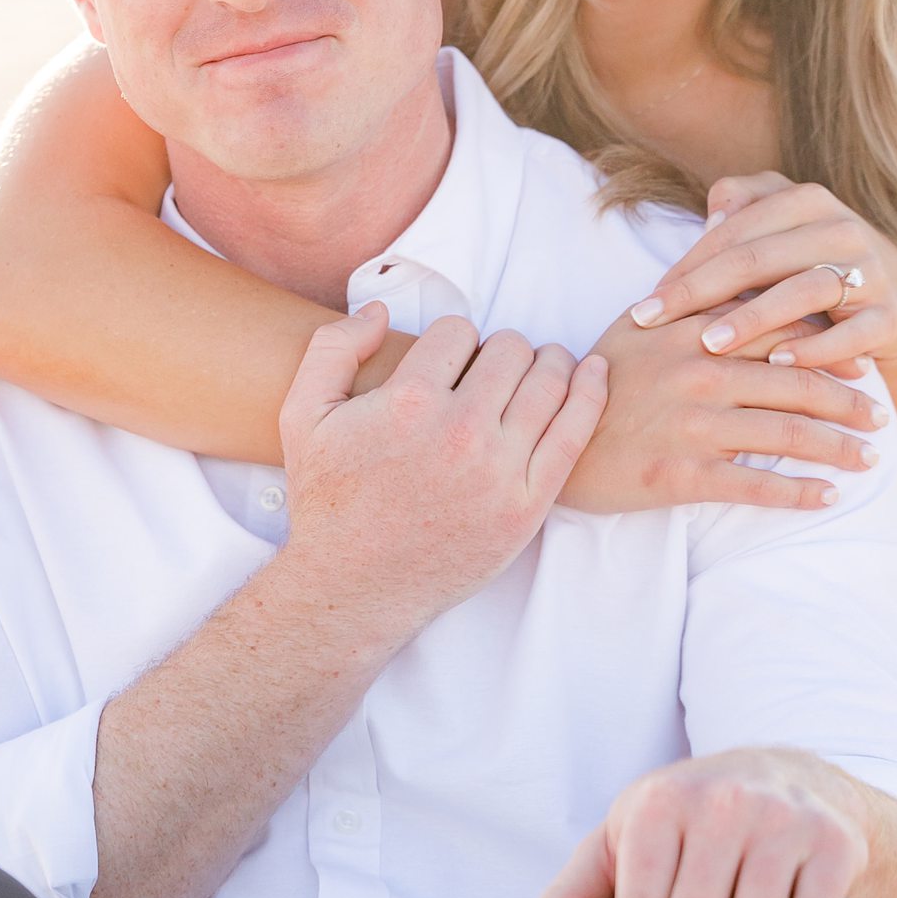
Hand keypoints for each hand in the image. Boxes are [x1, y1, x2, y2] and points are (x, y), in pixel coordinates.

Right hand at [279, 305, 606, 632]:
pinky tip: (593, 372)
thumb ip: (333, 347)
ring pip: (549, 381)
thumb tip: (382, 310)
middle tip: (494, 365)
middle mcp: (458, 431)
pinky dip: (591, 392)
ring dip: (548, 361)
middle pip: (510, 350)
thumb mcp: (303, 416)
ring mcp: (498, 471)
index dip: (454, 338)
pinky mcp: (527, 506)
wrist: (355, 587)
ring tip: (540, 365)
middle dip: (502, 347)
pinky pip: (575, 432)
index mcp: (407, 402)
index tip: (450, 361)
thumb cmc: (329, 502)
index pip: (459, 331)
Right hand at [558, 301, 886, 512]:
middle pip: (797, 384)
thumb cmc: (597, 381)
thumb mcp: (638, 326)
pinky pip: (755, 487)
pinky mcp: (680, 475)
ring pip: (787, 436)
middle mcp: (699, 375)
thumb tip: (739, 281)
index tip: (862, 363)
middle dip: (848, 402)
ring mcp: (692, 426)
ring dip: (837, 449)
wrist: (546, 438)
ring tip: (868, 458)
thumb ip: (692, 302)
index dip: (830, 347)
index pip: (780, 331)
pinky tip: (827, 496)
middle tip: (879, 416)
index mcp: (694, 334)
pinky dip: (798, 494)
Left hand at [627, 174, 896, 374]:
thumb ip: (741, 204)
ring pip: (804, 291)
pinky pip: (851, 334)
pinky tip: (775, 365)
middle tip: (652, 322)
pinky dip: (815, 350)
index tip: (644, 301)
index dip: (685, 265)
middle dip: (699, 291)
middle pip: (758, 257)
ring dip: (753, 319)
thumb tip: (709, 218)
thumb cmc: (812, 261)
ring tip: (709, 345)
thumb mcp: (779, 223)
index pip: (733, 230)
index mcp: (806, 200)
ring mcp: (871, 271)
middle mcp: (841, 228)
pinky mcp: (892, 315)